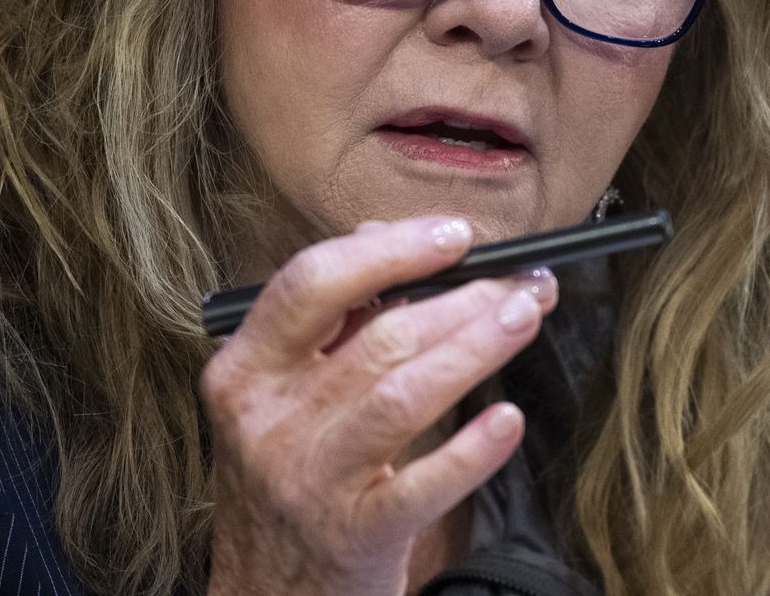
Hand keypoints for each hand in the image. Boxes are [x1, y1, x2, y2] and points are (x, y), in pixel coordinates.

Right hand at [201, 216, 558, 595]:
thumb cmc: (286, 482)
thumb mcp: (281, 397)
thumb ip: (327, 320)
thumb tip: (383, 238)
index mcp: (244, 371)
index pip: (312, 284)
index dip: (391, 250)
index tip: (456, 234)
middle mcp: (268, 422)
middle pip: (378, 335)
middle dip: (464, 297)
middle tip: (522, 280)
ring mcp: (311, 480)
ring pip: (405, 395)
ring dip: (478, 348)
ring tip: (525, 318)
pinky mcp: (356, 535)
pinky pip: (425, 484)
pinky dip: (473, 449)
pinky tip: (507, 419)